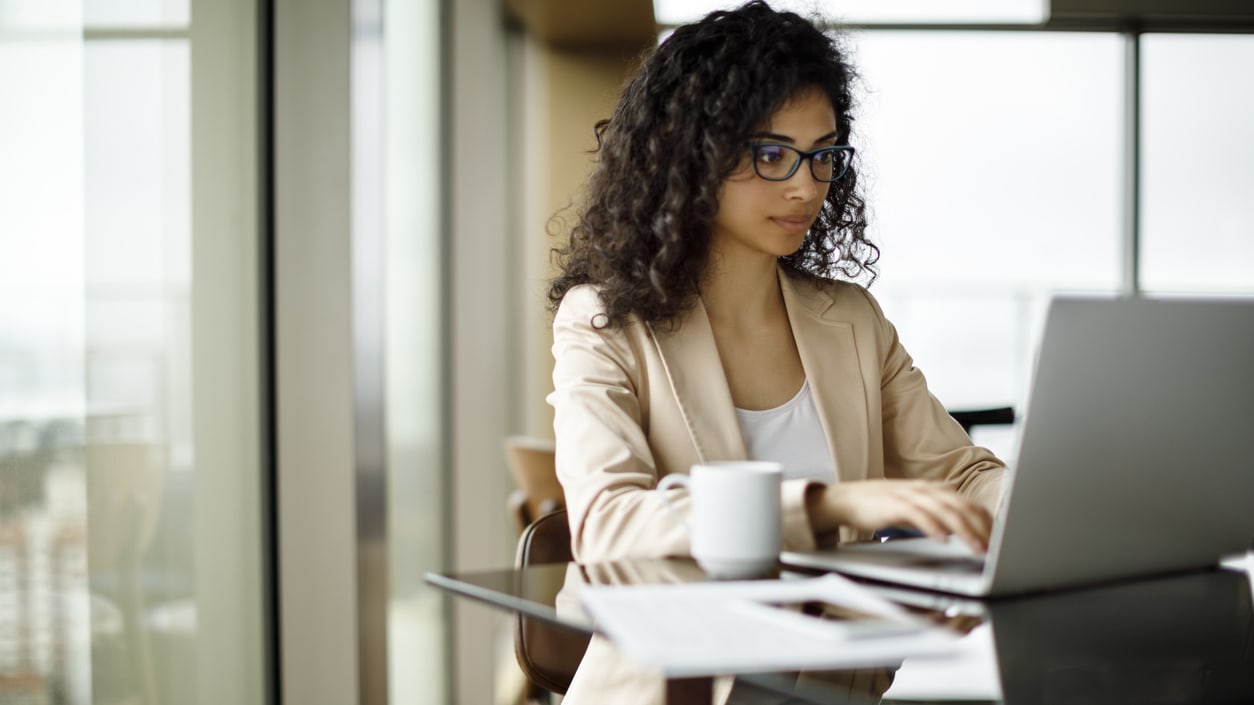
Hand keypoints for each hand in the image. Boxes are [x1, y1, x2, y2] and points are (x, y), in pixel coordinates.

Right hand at [805, 479, 992, 552]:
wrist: (845, 500)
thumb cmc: (880, 507)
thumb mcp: (914, 509)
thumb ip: (936, 515)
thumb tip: (961, 530)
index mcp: (932, 489)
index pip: (967, 503)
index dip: (985, 521)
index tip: (997, 540)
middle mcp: (924, 489)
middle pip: (961, 506)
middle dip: (980, 528)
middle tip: (993, 548)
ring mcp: (909, 495)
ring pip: (945, 511)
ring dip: (964, 530)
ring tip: (977, 547)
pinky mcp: (893, 505)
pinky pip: (919, 515)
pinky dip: (934, 527)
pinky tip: (944, 540)